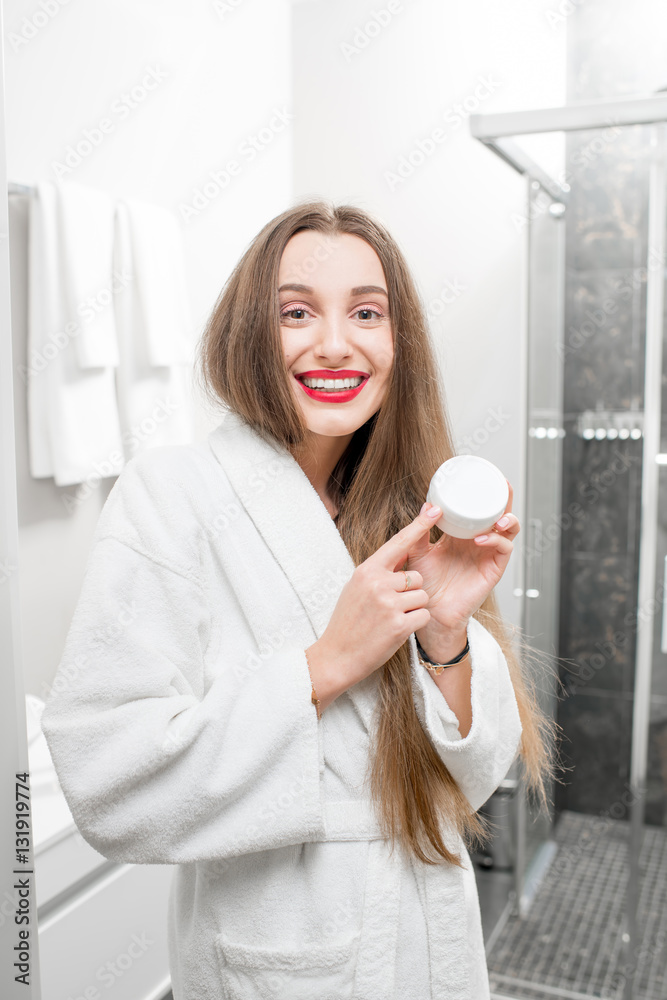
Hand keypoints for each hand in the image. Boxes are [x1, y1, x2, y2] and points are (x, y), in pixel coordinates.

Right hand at [309, 507, 440, 692]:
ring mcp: (389, 604)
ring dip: (413, 609)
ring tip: (390, 619)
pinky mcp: (399, 625)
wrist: (337, 656)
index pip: (398, 542)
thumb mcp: (357, 588)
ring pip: (422, 596)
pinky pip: (424, 615)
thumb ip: (378, 572)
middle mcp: (378, 583)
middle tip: (391, 607)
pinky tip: (396, 630)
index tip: (435, 510)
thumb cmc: (347, 622)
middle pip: (417, 576)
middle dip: (412, 591)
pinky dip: (415, 624)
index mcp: (367, 570)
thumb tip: (402, 556)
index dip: (419, 526)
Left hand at [405, 481, 519, 636]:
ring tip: (499, 517)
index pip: (475, 509)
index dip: (482, 492)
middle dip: (503, 498)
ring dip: (507, 519)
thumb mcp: (417, 553)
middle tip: (502, 483)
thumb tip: (427, 506)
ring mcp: (487, 554)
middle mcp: (477, 541)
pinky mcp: (493, 569)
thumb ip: (418, 532)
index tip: (481, 475)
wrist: (430, 611)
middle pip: (497, 514)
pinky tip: (482, 538)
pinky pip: (503, 550)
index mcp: (460, 534)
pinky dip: (496, 540)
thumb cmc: (424, 584)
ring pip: (508, 530)